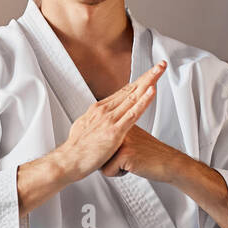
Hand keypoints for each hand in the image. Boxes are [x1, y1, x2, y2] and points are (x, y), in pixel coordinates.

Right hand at [53, 61, 165, 181]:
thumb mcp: (83, 129)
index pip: (123, 92)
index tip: (149, 75)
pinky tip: (151, 91)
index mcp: (98, 109)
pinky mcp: (114, 131)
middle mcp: (104, 110)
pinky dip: (143, 100)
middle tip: (159, 66)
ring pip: (133, 97)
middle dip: (147, 76)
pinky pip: (132, 113)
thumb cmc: (75, 150)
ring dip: (148, 82)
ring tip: (159, 71)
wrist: (67, 161)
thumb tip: (97, 120)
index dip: (138, 82)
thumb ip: (94, 122)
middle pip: (130, 89)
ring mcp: (109, 120)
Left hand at [100, 124, 181, 179]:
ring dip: (114, 167)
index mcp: (120, 123)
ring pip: (100, 161)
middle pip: (97, 151)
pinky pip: (107, 171)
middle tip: (126, 158)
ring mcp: (121, 140)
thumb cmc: (150, 154)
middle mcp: (119, 129)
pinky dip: (118, 174)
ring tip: (130, 162)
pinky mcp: (124, 153)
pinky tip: (133, 167)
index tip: (115, 152)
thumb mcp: (131, 139)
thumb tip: (95, 144)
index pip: (98, 139)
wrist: (169, 163)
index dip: (104, 150)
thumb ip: (115, 137)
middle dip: (108, 159)